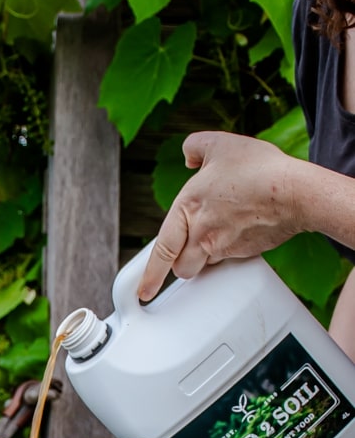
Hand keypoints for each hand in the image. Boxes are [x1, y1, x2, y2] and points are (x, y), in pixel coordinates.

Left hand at [138, 131, 298, 301]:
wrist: (294, 192)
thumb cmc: (259, 169)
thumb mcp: (220, 144)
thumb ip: (196, 147)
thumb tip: (189, 157)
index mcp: (188, 207)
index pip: (162, 249)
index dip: (150, 275)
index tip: (143, 292)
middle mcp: (202, 233)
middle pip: (182, 268)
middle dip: (183, 264)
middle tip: (190, 251)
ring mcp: (223, 247)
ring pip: (205, 266)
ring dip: (206, 258)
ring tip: (223, 232)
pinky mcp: (244, 254)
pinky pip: (229, 260)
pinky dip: (231, 250)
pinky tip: (242, 230)